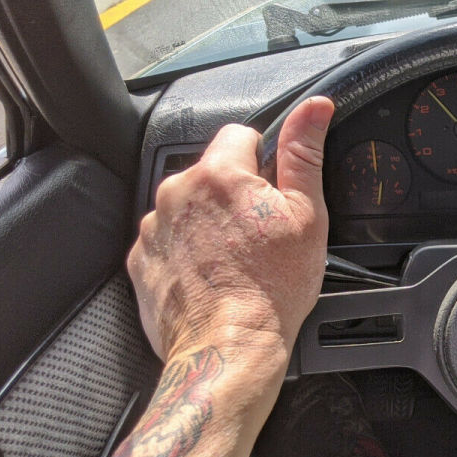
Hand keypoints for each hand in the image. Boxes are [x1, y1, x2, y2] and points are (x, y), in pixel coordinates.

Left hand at [128, 97, 335, 369]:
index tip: (275, 192)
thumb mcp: (306, 214)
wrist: (228, 349)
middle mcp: (177, 192)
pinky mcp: (141, 260)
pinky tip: (215, 275)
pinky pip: (169, 239)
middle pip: (213, 172)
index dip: (265, 159)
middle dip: (236, 194)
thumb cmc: (272, 289)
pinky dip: (189, 251)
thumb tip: (315, 107)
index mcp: (219, 174)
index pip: (241, 133)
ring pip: (190, 206)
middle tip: (263, 234)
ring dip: (211, 222)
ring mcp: (155, 227)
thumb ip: (304, 152)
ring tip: (238, 260)